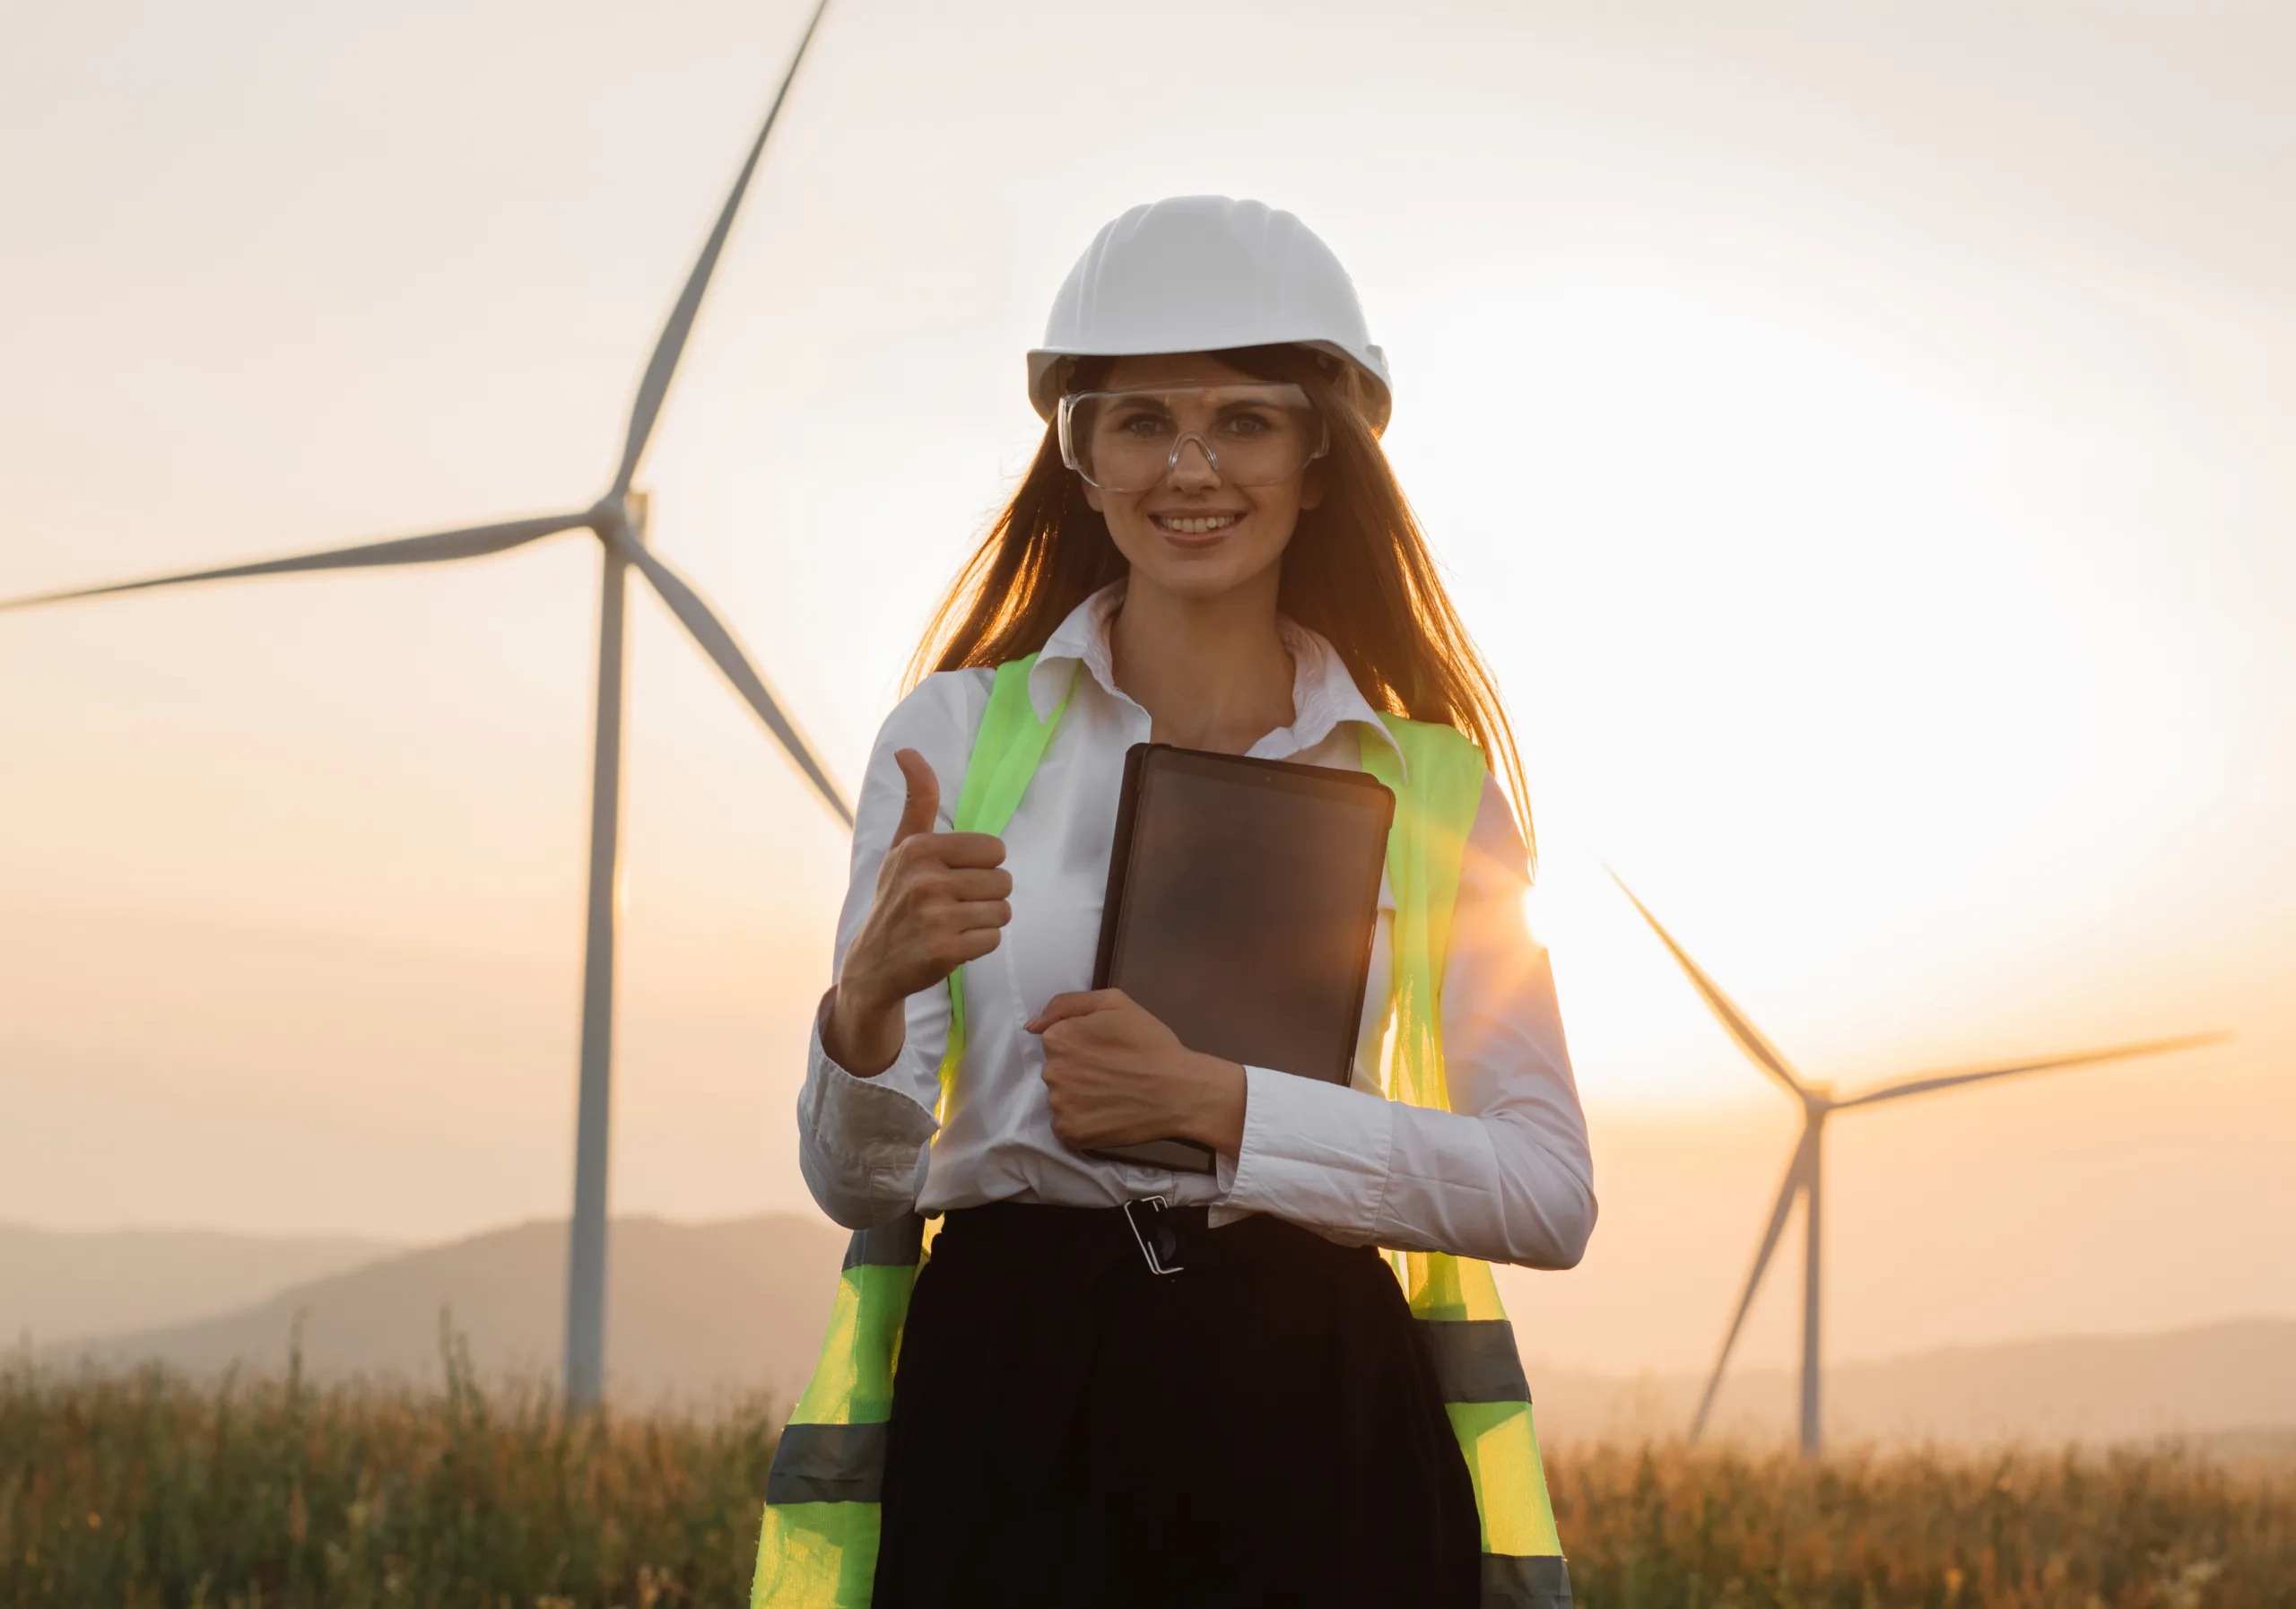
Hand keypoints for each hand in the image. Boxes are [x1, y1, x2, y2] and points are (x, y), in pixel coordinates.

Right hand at [825, 749, 1011, 1076]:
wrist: (873, 964)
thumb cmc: (896, 898)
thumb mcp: (903, 847)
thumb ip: (917, 799)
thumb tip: (906, 751)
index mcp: (919, 848)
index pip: (995, 849)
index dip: (981, 866)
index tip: (954, 876)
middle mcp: (925, 880)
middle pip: (1003, 881)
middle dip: (986, 895)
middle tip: (954, 905)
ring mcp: (934, 917)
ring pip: (1002, 912)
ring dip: (984, 921)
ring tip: (954, 924)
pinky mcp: (944, 951)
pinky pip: (993, 940)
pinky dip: (979, 946)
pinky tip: (952, 945)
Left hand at [1027, 990, 1246, 1157]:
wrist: (1180, 1091)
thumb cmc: (1150, 1043)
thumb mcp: (1114, 1002)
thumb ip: (1066, 1004)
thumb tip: (1032, 1026)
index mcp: (1058, 1038)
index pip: (1057, 1042)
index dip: (1083, 1046)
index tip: (1107, 1053)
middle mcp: (1051, 1072)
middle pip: (1057, 1072)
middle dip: (1079, 1073)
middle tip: (1113, 1076)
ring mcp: (1059, 1106)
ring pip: (1061, 1099)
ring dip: (1080, 1099)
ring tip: (1112, 1097)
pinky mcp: (1070, 1134)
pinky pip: (1067, 1127)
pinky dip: (1083, 1123)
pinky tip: (1107, 1116)